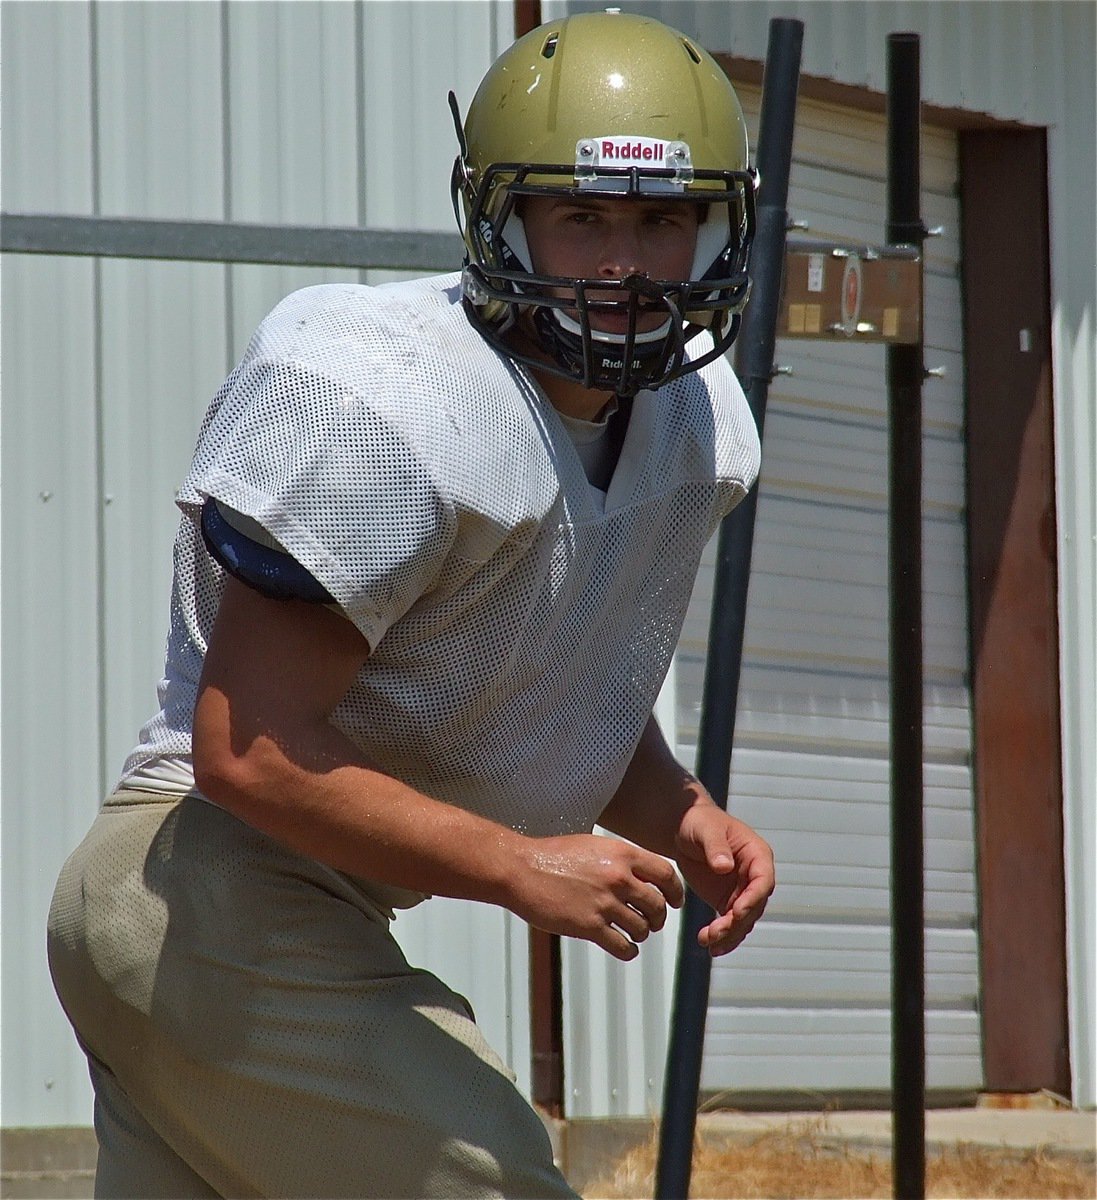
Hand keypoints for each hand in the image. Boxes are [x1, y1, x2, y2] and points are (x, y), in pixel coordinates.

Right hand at [510, 834, 684, 960]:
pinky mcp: (589, 927)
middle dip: (659, 917)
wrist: (522, 869)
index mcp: (622, 855)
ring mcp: (605, 904)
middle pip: (658, 906)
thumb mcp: (593, 845)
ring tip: (633, 933)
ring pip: (643, 928)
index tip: (674, 901)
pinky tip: (625, 948)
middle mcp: (618, 879)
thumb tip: (641, 874)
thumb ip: (620, 859)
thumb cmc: (553, 855)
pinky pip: (623, 946)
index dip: (675, 891)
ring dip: (641, 934)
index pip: (666, 874)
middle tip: (653, 922)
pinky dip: (629, 951)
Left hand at [674, 805, 773, 956]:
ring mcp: (742, 891)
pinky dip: (721, 936)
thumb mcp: (706, 830)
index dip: (753, 899)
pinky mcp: (727, 901)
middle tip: (716, 932)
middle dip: (737, 922)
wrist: (684, 829)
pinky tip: (709, 945)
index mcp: (757, 855)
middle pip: (754, 906)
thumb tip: (725, 866)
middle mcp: (754, 876)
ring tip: (708, 941)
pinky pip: (730, 923)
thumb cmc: (700, 822)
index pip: (763, 881)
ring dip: (729, 934)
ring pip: (743, 920)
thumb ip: (716, 847)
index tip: (736, 912)